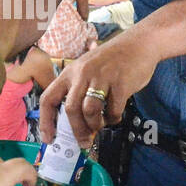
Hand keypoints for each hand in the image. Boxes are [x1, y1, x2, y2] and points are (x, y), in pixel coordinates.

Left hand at [37, 32, 159, 147]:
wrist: (139, 44)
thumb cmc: (111, 61)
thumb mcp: (87, 69)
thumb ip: (79, 92)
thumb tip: (76, 126)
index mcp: (70, 72)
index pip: (48, 98)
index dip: (45, 122)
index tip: (49, 139)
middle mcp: (82, 73)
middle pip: (70, 109)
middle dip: (76, 130)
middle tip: (84, 142)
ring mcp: (102, 77)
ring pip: (89, 111)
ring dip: (95, 125)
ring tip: (100, 125)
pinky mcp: (121, 83)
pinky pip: (113, 110)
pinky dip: (113, 118)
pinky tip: (114, 114)